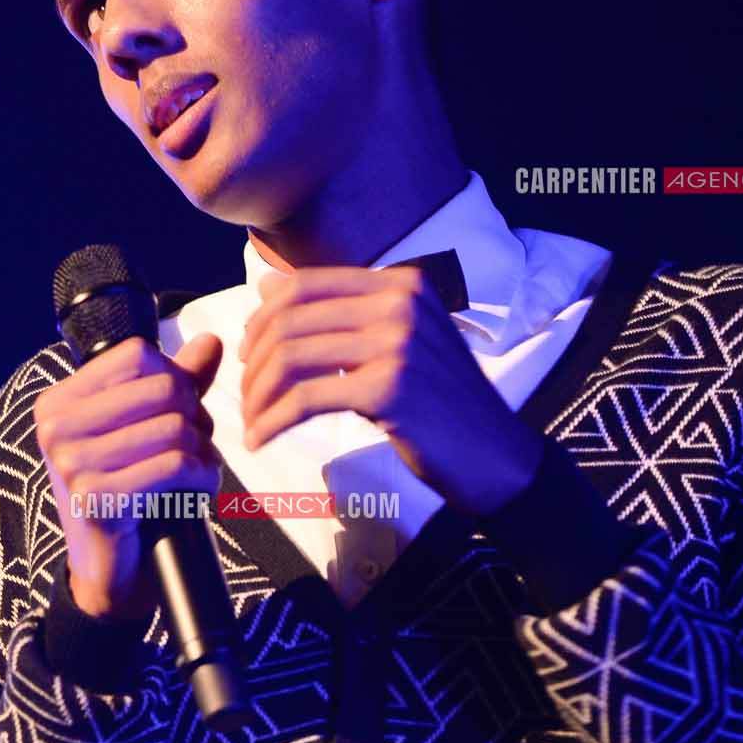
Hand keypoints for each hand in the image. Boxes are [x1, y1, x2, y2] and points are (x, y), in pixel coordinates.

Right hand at [33, 334, 224, 624]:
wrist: (111, 570)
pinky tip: (196, 491)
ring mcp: (70, 463)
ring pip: (175, 427)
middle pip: (163, 388)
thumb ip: (176, 382)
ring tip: (195, 471)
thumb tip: (210, 341)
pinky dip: (202, 477)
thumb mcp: (147, 428)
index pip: (137, 355)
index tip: (176, 413)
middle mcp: (55, 426)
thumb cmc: (129, 492)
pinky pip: (175, 466)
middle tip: (194, 447)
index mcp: (59, 401)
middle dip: (196, 418)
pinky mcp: (95, 499)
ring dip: (202, 451)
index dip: (173, 378)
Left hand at [237, 265, 541, 516]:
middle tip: (244, 393)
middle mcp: (399, 303)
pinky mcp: (389, 389)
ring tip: (250, 421)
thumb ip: (340, 313)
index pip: (304, 285)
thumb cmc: (441, 404)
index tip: (247, 351)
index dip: (262, 317)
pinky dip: (272, 421)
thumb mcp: (397, 343)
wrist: (497, 458)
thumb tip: (265, 286)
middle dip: (253, 360)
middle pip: (289, 320)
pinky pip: (305, 399)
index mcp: (400, 283)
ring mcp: (397, 344)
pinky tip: (260, 440)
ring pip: (291, 357)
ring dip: (257, 394)